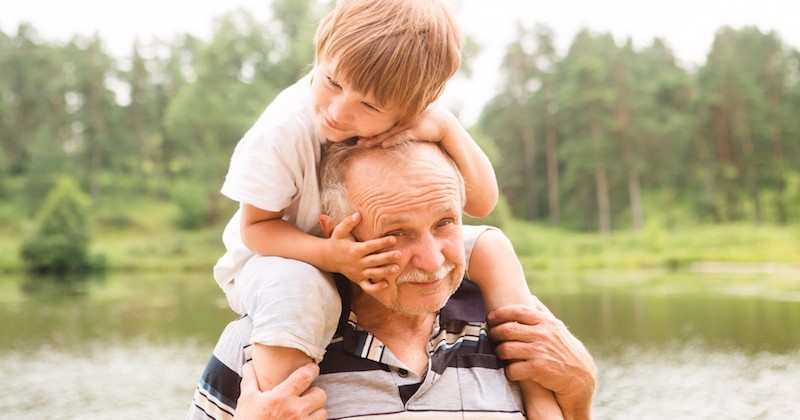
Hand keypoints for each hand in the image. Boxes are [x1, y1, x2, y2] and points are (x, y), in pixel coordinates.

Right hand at [234, 362, 326, 419]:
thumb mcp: (246, 400)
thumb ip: (250, 380)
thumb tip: (249, 366)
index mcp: (281, 397)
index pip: (306, 376)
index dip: (312, 369)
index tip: (312, 368)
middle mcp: (295, 411)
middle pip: (320, 394)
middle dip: (314, 392)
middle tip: (305, 395)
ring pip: (323, 412)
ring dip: (316, 410)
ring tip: (304, 410)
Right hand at [323, 212, 399, 292]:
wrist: (328, 258)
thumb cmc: (337, 242)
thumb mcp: (339, 231)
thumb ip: (348, 222)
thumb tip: (358, 213)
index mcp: (354, 250)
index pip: (370, 246)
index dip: (382, 242)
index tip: (393, 239)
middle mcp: (357, 262)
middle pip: (374, 261)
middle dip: (387, 258)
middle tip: (399, 254)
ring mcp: (358, 273)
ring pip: (373, 274)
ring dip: (385, 272)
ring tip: (397, 268)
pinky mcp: (358, 280)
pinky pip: (367, 287)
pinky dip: (376, 288)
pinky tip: (386, 284)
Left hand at [357, 103, 451, 147]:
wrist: (444, 123)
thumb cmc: (426, 123)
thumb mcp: (411, 122)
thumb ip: (400, 126)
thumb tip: (390, 136)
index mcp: (398, 116)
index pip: (380, 122)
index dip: (369, 129)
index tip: (357, 134)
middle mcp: (401, 118)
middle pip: (381, 128)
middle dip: (369, 136)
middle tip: (356, 142)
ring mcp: (408, 123)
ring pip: (389, 133)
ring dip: (376, 140)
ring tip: (364, 145)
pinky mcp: (416, 130)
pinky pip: (402, 136)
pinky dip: (393, 140)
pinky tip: (384, 145)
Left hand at [488, 301, 596, 419]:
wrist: (581, 377)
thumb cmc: (565, 350)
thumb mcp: (557, 328)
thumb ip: (543, 313)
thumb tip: (531, 297)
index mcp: (546, 322)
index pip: (517, 312)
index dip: (500, 313)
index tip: (491, 317)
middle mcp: (543, 334)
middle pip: (507, 330)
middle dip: (494, 333)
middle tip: (491, 337)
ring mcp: (540, 351)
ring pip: (506, 349)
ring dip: (499, 352)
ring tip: (500, 353)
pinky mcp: (538, 369)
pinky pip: (512, 369)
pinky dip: (509, 371)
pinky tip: (511, 370)